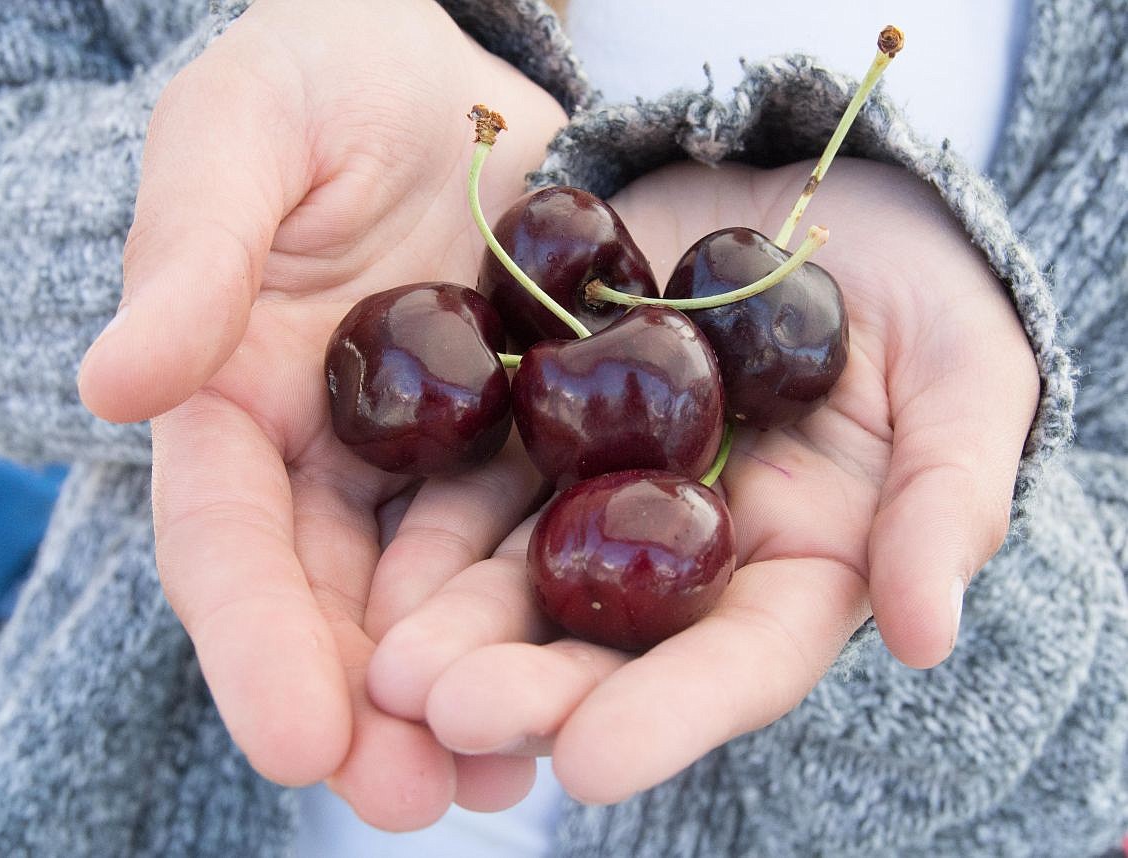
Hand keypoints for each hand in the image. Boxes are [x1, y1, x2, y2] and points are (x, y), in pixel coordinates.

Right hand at [77, 0, 565, 828]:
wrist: (451, 62)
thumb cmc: (324, 74)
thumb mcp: (242, 134)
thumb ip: (187, 252)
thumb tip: (113, 386)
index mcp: (239, 396)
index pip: (230, 537)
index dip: (256, 640)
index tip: (298, 740)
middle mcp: (334, 450)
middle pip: (337, 598)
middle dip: (368, 705)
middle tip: (411, 802)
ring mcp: (436, 451)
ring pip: (438, 592)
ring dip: (465, 691)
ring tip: (502, 781)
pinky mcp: (530, 429)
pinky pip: (538, 530)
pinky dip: (554, 611)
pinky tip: (588, 683)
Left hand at [365, 158, 1039, 803]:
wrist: (818, 194)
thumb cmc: (923, 295)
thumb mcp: (965, 385)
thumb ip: (944, 503)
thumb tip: (924, 633)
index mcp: (790, 565)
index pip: (732, 662)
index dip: (669, 716)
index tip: (591, 765)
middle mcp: (684, 546)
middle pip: (606, 639)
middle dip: (527, 684)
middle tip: (445, 713)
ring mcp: (604, 481)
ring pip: (521, 569)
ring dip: (452, 621)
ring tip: (388, 666)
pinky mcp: (543, 412)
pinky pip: (477, 470)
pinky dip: (429, 521)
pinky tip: (372, 562)